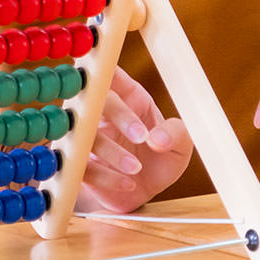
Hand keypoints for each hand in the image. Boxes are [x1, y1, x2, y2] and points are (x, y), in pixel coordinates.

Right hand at [78, 69, 192, 212]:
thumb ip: (176, 134)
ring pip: (85, 135)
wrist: (144, 195)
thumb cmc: (162, 159)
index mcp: (128, 95)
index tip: (108, 70)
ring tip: (137, 168)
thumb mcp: (181, 145)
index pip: (111, 72)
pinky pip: (83, 167)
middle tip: (142, 137)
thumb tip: (158, 138)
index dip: (105, 65)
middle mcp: (102, 112)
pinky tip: (128, 184)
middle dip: (119, 115)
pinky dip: (106, 177)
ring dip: (112, 152)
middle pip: (97, 99)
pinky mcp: (79, 165)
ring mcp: (86, 138)